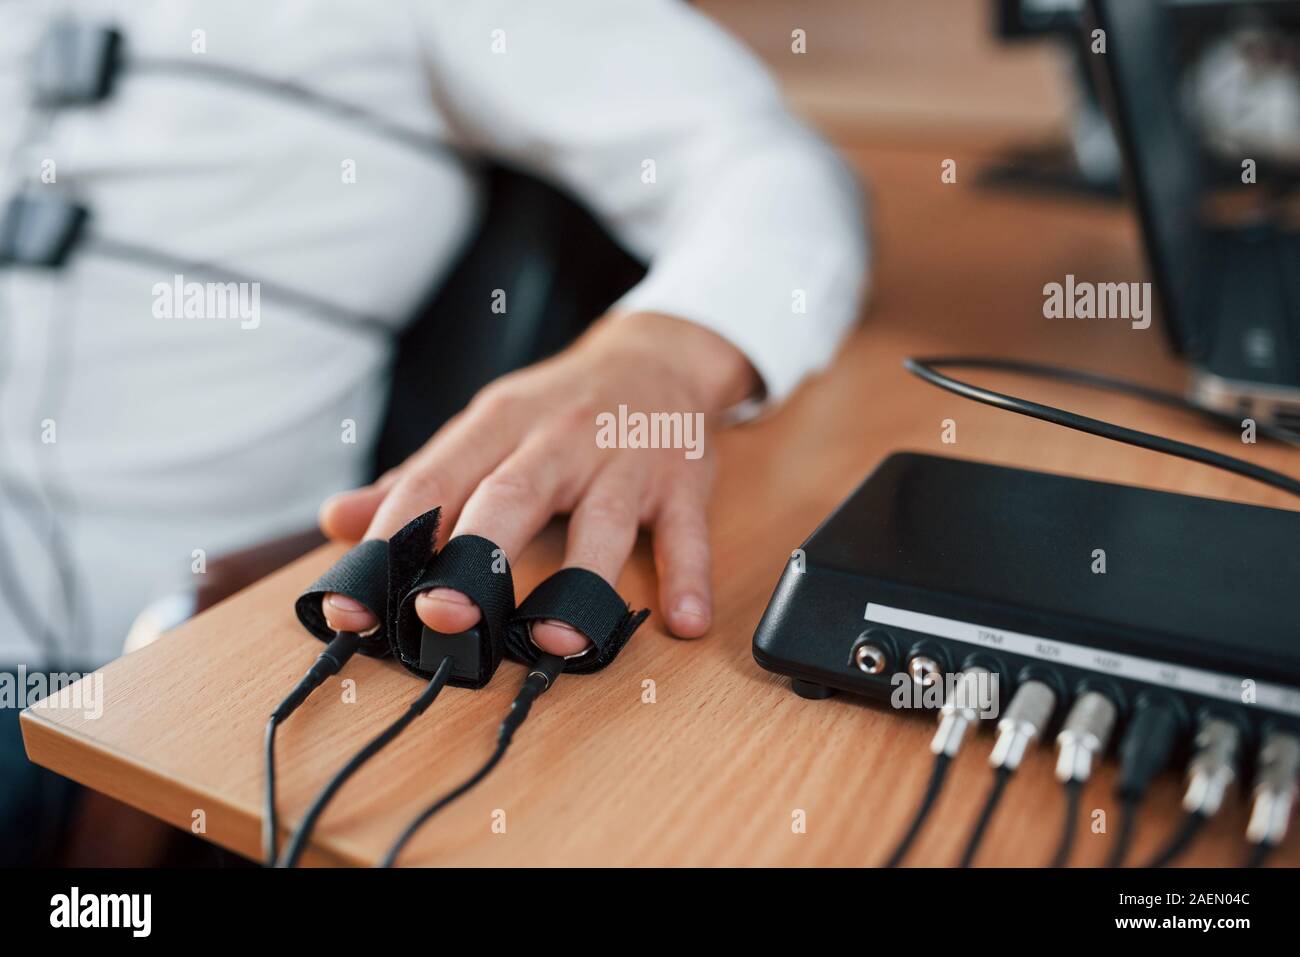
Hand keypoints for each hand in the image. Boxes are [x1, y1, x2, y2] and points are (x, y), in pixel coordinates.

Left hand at [318, 312, 757, 654]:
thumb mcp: (485, 429)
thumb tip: (341, 522)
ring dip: (582, 580)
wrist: (657, 358)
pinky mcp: (682, 481)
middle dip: (476, 556)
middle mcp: (558, 439)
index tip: (353, 606)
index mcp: (498, 424)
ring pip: (602, 520)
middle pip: (512, 495)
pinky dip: (688, 576)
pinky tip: (683, 621)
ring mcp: (624, 461)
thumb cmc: (559, 408)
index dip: (390, 540)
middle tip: (443, 616)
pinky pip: (686, 532)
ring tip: (560, 640)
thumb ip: (419, 481)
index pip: (434, 481)